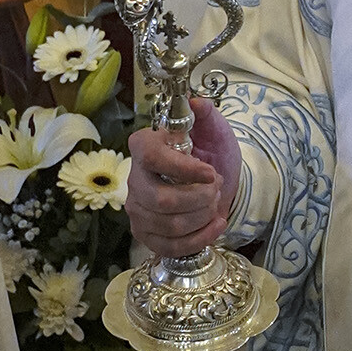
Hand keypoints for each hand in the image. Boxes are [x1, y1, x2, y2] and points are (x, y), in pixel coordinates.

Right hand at [128, 95, 240, 254]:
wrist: (217, 186)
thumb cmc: (211, 155)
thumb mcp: (216, 131)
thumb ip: (208, 115)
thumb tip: (197, 103)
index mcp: (144, 147)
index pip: (153, 158)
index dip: (184, 169)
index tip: (211, 173)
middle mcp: (134, 178)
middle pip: (162, 200)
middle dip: (200, 198)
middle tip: (217, 189)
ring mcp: (137, 209)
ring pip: (170, 224)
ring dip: (203, 216)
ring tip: (213, 203)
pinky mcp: (146, 234)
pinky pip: (170, 246)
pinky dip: (200, 238)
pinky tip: (215, 225)